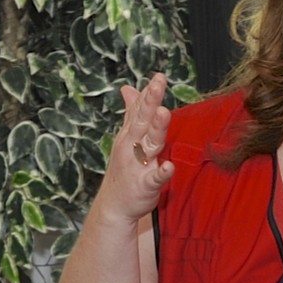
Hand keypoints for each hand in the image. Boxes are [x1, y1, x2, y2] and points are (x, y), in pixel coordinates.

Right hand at [102, 72, 175, 220]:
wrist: (114, 206)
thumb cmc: (124, 169)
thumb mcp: (125, 138)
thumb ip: (130, 113)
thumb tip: (128, 88)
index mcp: (130, 135)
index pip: (139, 110)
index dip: (148, 94)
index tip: (158, 76)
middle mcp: (133, 147)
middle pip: (143, 121)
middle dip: (150, 102)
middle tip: (158, 83)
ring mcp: (138, 166)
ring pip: (149, 144)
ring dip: (156, 129)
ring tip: (164, 113)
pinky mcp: (145, 186)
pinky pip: (154, 179)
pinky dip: (161, 173)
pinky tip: (169, 167)